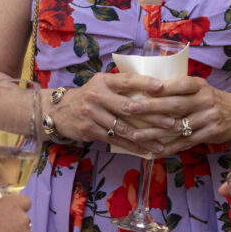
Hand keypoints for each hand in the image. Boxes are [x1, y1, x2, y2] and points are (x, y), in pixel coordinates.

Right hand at [49, 71, 175, 154]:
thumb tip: (154, 85)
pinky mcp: (90, 130)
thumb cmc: (89, 96)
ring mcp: (92, 114)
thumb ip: (121, 84)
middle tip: (171, 122)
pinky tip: (146, 151)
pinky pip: (115, 140)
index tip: (162, 87)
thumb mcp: (101, 84)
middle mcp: (97, 96)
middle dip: (152, 116)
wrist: (59, 111)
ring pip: (123, 128)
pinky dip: (132, 147)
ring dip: (145, 137)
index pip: (126, 80)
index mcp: (104, 81)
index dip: (144, 83)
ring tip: (162, 143)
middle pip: (128, 106)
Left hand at [127, 77, 230, 151]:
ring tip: (135, 135)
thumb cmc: (211, 99)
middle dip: (150, 107)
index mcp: (199, 85)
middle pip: (174, 104)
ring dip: (154, 132)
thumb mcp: (200, 88)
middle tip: (129, 108)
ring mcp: (208, 118)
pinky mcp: (210, 134)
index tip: (141, 88)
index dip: (161, 87)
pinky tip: (154, 151)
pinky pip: (186, 142)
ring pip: (177, 126)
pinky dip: (169, 147)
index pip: (180, 83)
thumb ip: (179, 88)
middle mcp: (204, 100)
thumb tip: (147, 87)